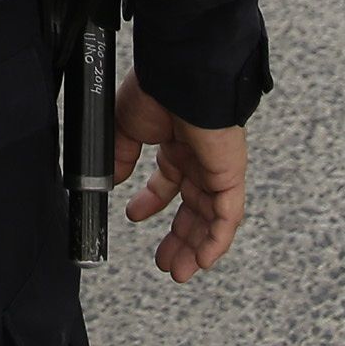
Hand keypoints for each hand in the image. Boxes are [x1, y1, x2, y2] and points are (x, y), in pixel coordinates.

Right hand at [110, 76, 247, 278]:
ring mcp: (217, 168)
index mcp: (177, 143)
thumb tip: (113, 180)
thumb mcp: (126, 127)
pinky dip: (216, 240)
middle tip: (163, 261)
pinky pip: (228, 215)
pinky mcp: (230, 174)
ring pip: (211, 218)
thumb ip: (120, 155)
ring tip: (178, 270)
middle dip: (178, 237)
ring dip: (196, 247)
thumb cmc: (155, 90)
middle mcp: (199, 158)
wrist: (180, 75)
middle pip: (193, 207)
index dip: (153, 203)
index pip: (169, 181)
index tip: (135, 216)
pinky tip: (202, 260)